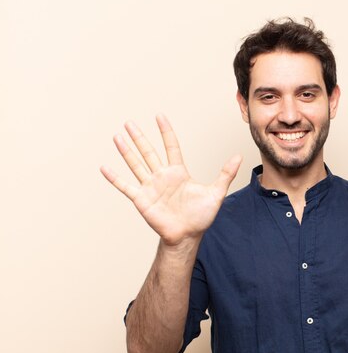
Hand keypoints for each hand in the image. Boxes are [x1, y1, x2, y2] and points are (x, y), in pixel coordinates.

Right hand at [100, 114, 241, 245]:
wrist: (187, 236)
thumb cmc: (201, 217)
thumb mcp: (216, 193)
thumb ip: (225, 174)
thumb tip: (239, 157)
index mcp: (178, 172)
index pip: (171, 146)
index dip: (166, 131)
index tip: (159, 116)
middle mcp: (162, 177)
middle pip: (149, 152)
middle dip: (139, 137)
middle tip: (130, 122)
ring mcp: (150, 187)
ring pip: (136, 164)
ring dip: (126, 151)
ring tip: (117, 136)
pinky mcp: (141, 199)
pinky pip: (126, 186)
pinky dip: (115, 177)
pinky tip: (104, 167)